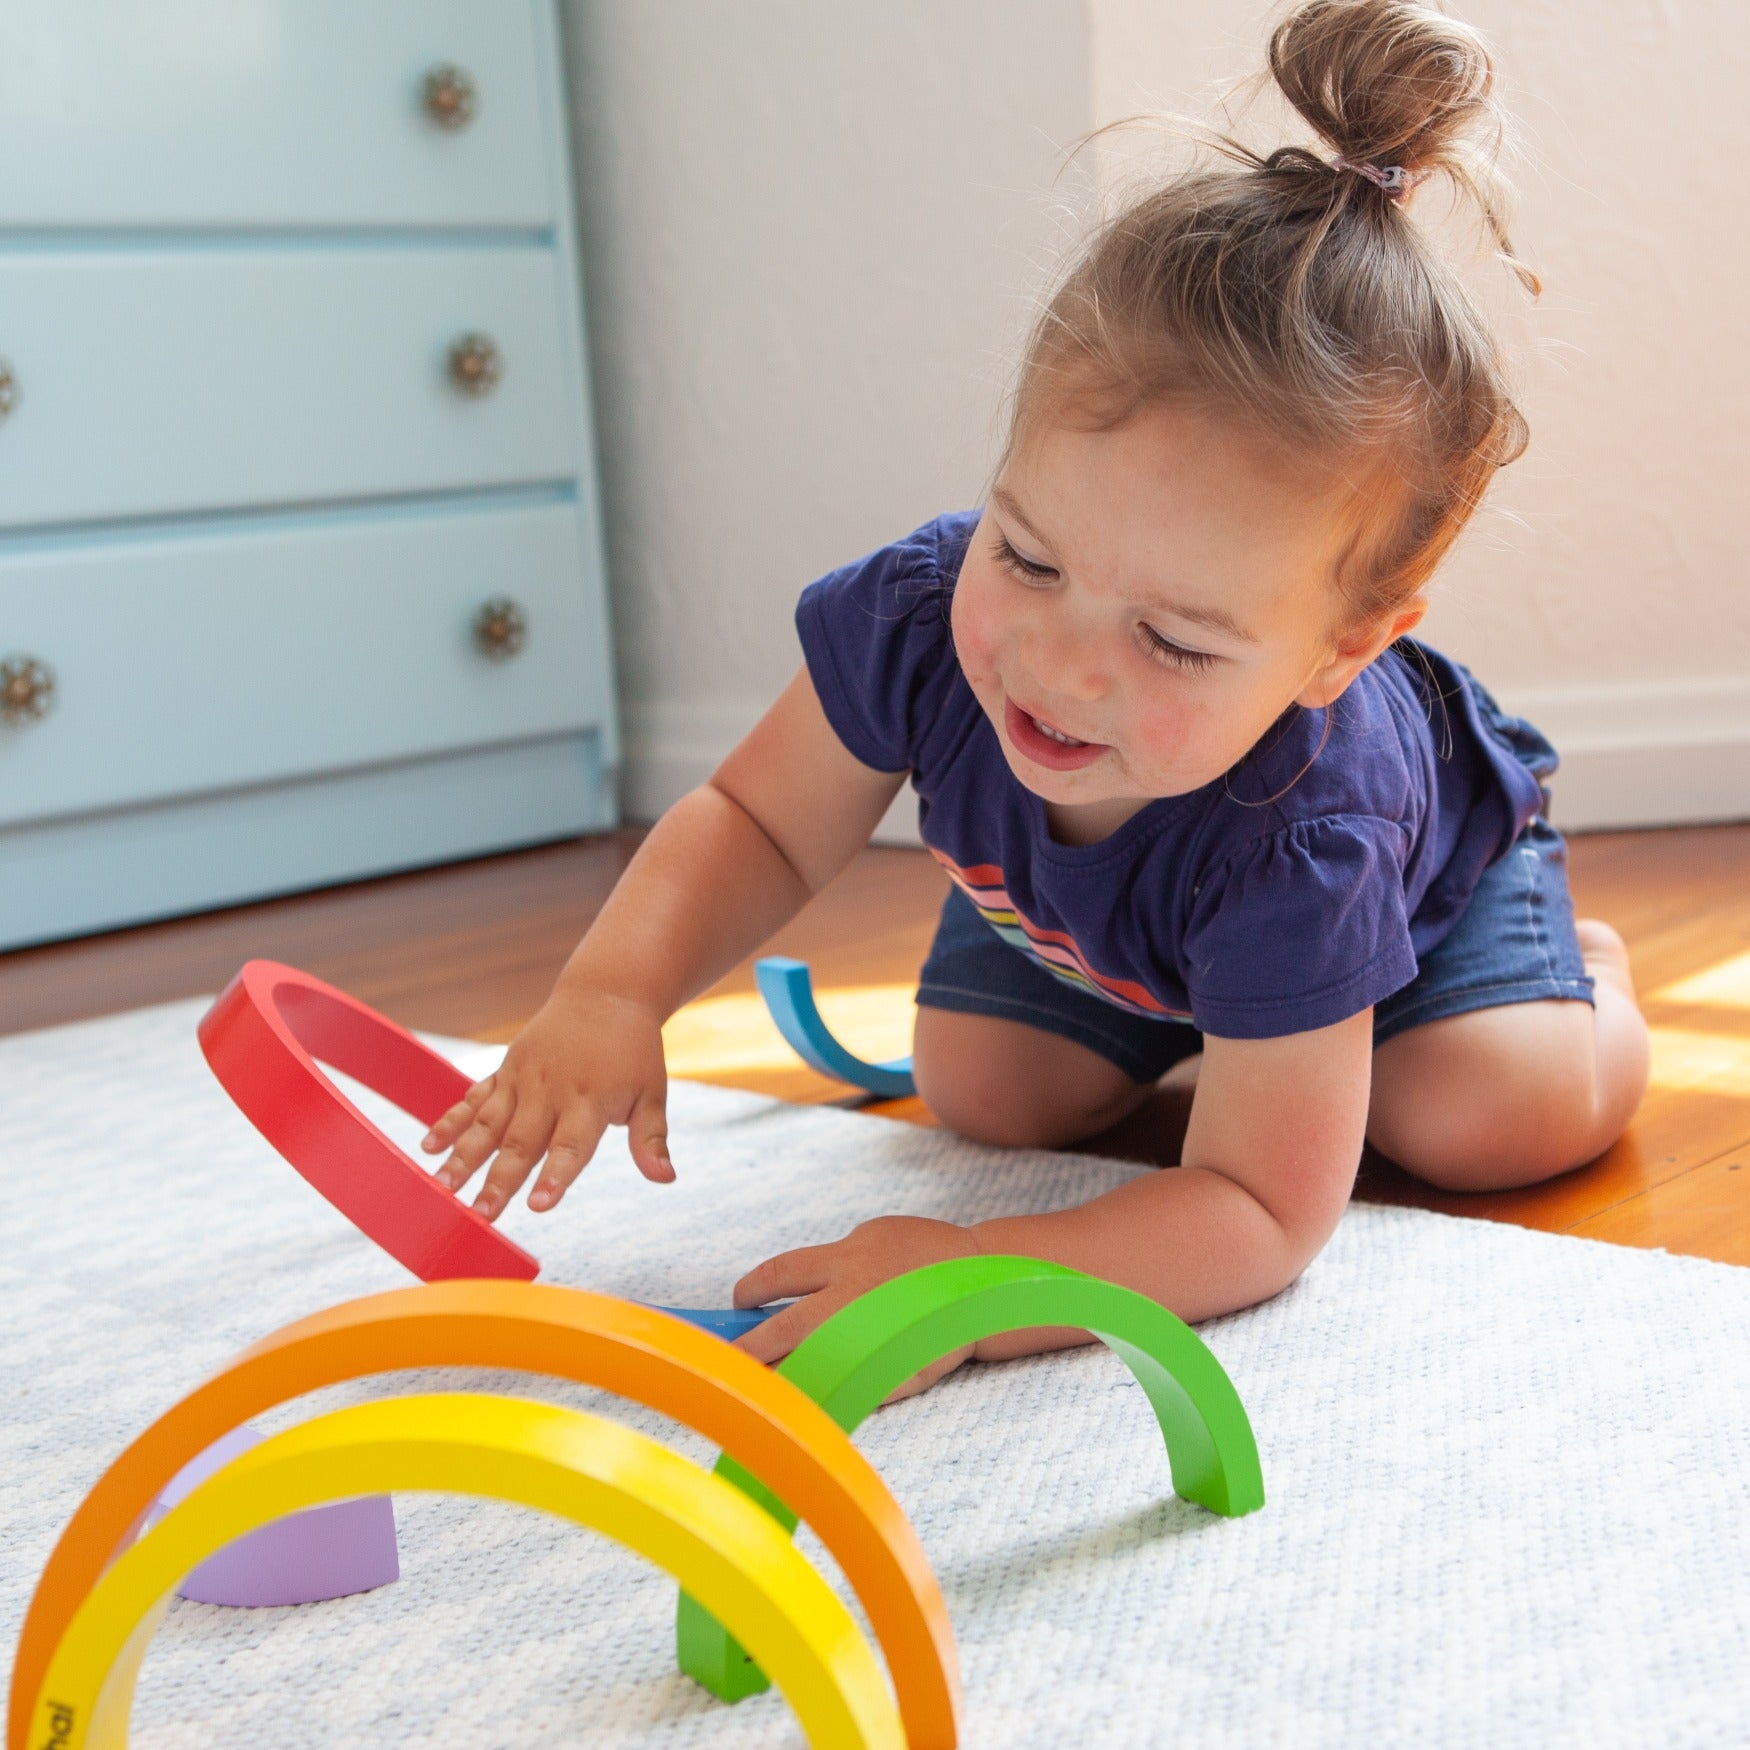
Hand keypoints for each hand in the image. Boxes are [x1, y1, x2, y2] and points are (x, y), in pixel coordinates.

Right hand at [420, 986, 672, 1219]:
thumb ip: (651, 1138)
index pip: (571, 1146)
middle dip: (499, 1180)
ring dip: (463, 1156)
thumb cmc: (633, 1051)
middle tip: (480, 1215)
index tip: (538, 1206)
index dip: (555, 1177)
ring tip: (443, 1188)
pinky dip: (451, 1121)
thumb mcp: (653, 1091)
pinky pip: (474, 1098)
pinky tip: (429, 1147)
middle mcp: (551, 1091)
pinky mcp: (506, 1070)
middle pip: (521, 1141)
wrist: (606, 994)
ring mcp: (523, 1079)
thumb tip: (666, 1179)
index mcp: (590, 1100)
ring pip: (488, 1123)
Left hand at [732, 1216, 983, 1398]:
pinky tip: (798, 1410)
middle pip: (780, 1329)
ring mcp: (870, 1340)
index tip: (737, 1302)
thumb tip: (778, 1295)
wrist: (984, 1282)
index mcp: (846, 1259)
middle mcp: (852, 1298)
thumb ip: (829, 1266)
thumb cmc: (922, 1255)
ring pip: (804, 1369)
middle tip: (723, 1361)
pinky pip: (842, 1394)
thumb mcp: (872, 1238)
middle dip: (745, 1349)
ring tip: (750, 1391)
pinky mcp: (890, 1373)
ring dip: (773, 1382)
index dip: (748, 1291)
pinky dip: (817, 1402)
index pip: (776, 1275)